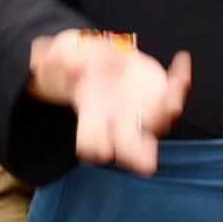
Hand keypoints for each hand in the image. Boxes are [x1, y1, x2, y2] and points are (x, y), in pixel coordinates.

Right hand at [28, 29, 190, 173]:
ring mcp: (145, 113)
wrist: (104, 66)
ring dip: (167, 110)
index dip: (95, 146)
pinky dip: (180, 78)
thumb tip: (41, 57)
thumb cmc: (79, 67)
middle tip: (147, 164)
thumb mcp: (64, 59)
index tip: (102, 142)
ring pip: (161, 122)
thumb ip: (57, 61)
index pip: (91, 144)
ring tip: (173, 96)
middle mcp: (121, 122)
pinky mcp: (162, 97)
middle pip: (130, 152)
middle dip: (137, 157)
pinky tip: (181, 59)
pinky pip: (176, 92)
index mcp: (93, 117)